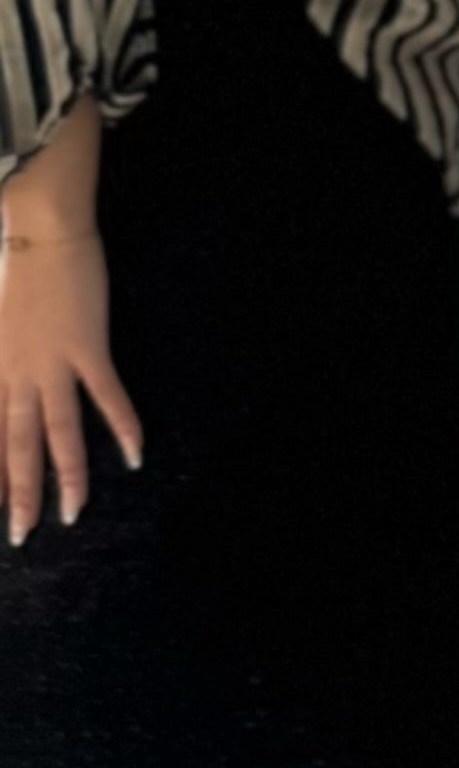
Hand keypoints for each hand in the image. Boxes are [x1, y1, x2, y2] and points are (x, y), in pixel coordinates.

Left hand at [0, 212, 139, 548]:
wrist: (40, 231)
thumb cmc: (11, 267)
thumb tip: (5, 383)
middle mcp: (16, 373)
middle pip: (16, 445)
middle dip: (19, 493)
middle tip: (23, 535)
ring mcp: (53, 363)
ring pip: (59, 432)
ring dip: (68, 475)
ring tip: (73, 513)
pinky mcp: (87, 348)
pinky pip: (106, 396)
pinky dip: (123, 427)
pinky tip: (136, 455)